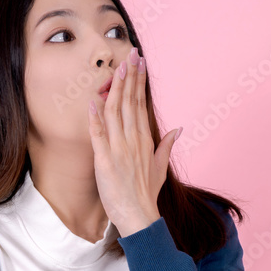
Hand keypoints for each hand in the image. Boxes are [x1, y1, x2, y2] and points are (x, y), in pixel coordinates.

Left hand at [87, 46, 181, 236]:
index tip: (140, 64)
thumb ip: (167, 146)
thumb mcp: (160, 168)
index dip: (139, 82)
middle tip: (131, 53)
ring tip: (117, 67)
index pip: (141, 105)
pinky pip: (98, 135)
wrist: (140, 217)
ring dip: (115, 89)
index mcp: (145, 140)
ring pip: (115, 113)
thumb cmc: (147, 194)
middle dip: (130, 76)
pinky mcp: (105, 161)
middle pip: (130, 102)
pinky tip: (93, 101)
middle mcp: (133, 141)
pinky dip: (95, 118)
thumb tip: (177, 129)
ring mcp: (119, 150)